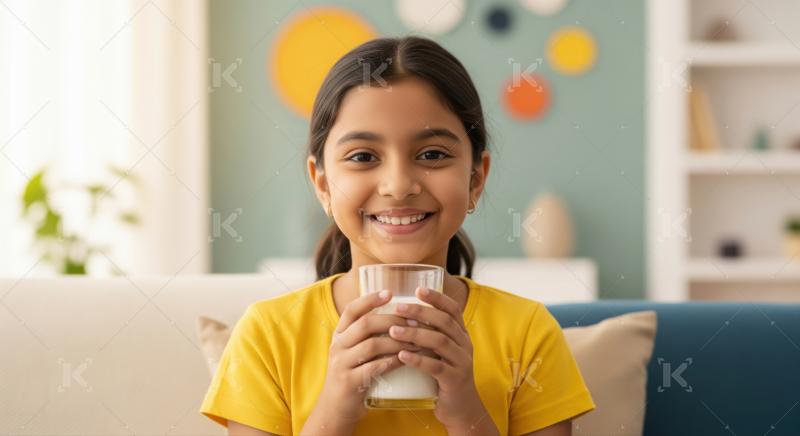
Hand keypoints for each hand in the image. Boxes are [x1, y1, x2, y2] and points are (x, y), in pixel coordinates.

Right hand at [307, 289, 422, 431]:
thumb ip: (368, 334)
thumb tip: (399, 314)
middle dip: (393, 320)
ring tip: (417, 340)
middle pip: (366, 324)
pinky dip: (394, 361)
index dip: (370, 299)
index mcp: (339, 334)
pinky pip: (375, 367)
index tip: (390, 293)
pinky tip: (407, 358)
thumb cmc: (353, 374)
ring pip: (372, 345)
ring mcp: (342, 364)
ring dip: (398, 341)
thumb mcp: (353, 351)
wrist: (336, 408)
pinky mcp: (349, 382)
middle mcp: (338, 345)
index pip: (351, 309)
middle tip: (414, 320)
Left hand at [389, 287, 493, 430]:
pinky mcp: (455, 380)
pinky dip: (418, 359)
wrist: (461, 409)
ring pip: (440, 342)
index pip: (452, 309)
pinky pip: (436, 367)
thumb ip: (429, 334)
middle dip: (420, 312)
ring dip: (415, 333)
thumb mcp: (440, 352)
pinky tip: (402, 355)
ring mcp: (462, 362)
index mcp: (461, 334)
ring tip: (393, 330)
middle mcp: (465, 345)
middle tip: (398, 308)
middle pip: (444, 322)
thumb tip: (401, 313)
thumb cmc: (443, 376)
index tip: (417, 289)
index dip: (437, 298)